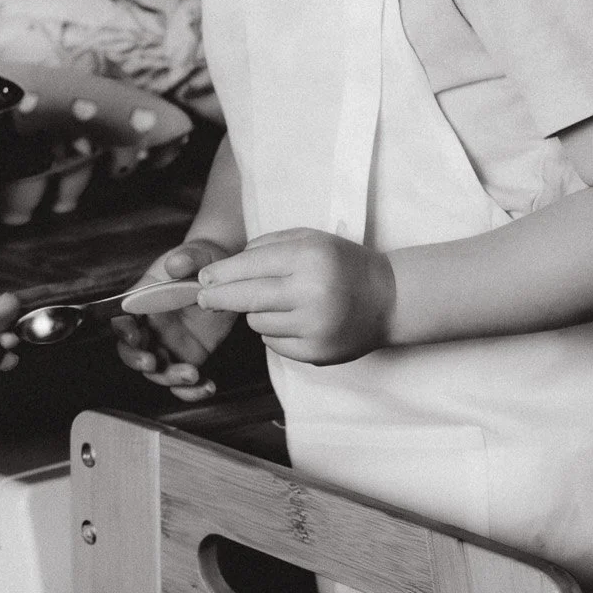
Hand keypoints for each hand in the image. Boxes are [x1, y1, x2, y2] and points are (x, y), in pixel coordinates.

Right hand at [112, 239, 239, 399]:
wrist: (227, 276)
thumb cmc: (206, 259)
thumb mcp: (200, 253)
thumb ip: (188, 257)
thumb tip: (176, 264)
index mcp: (144, 300)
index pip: (123, 319)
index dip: (124, 332)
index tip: (136, 337)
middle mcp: (152, 325)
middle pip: (132, 351)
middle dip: (139, 361)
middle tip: (154, 363)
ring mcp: (169, 343)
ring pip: (157, 371)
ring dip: (170, 378)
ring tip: (194, 375)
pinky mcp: (190, 356)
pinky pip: (184, 380)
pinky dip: (192, 390)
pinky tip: (207, 386)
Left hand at [197, 228, 395, 365]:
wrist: (389, 300)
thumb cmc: (344, 264)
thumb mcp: (310, 239)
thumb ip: (267, 245)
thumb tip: (225, 268)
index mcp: (309, 258)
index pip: (250, 265)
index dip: (221, 273)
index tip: (203, 278)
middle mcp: (311, 293)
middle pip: (246, 298)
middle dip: (218, 298)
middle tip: (204, 298)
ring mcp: (314, 327)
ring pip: (257, 322)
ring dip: (256, 313)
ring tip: (278, 302)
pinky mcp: (316, 353)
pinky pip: (273, 343)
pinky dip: (274, 331)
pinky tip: (292, 320)